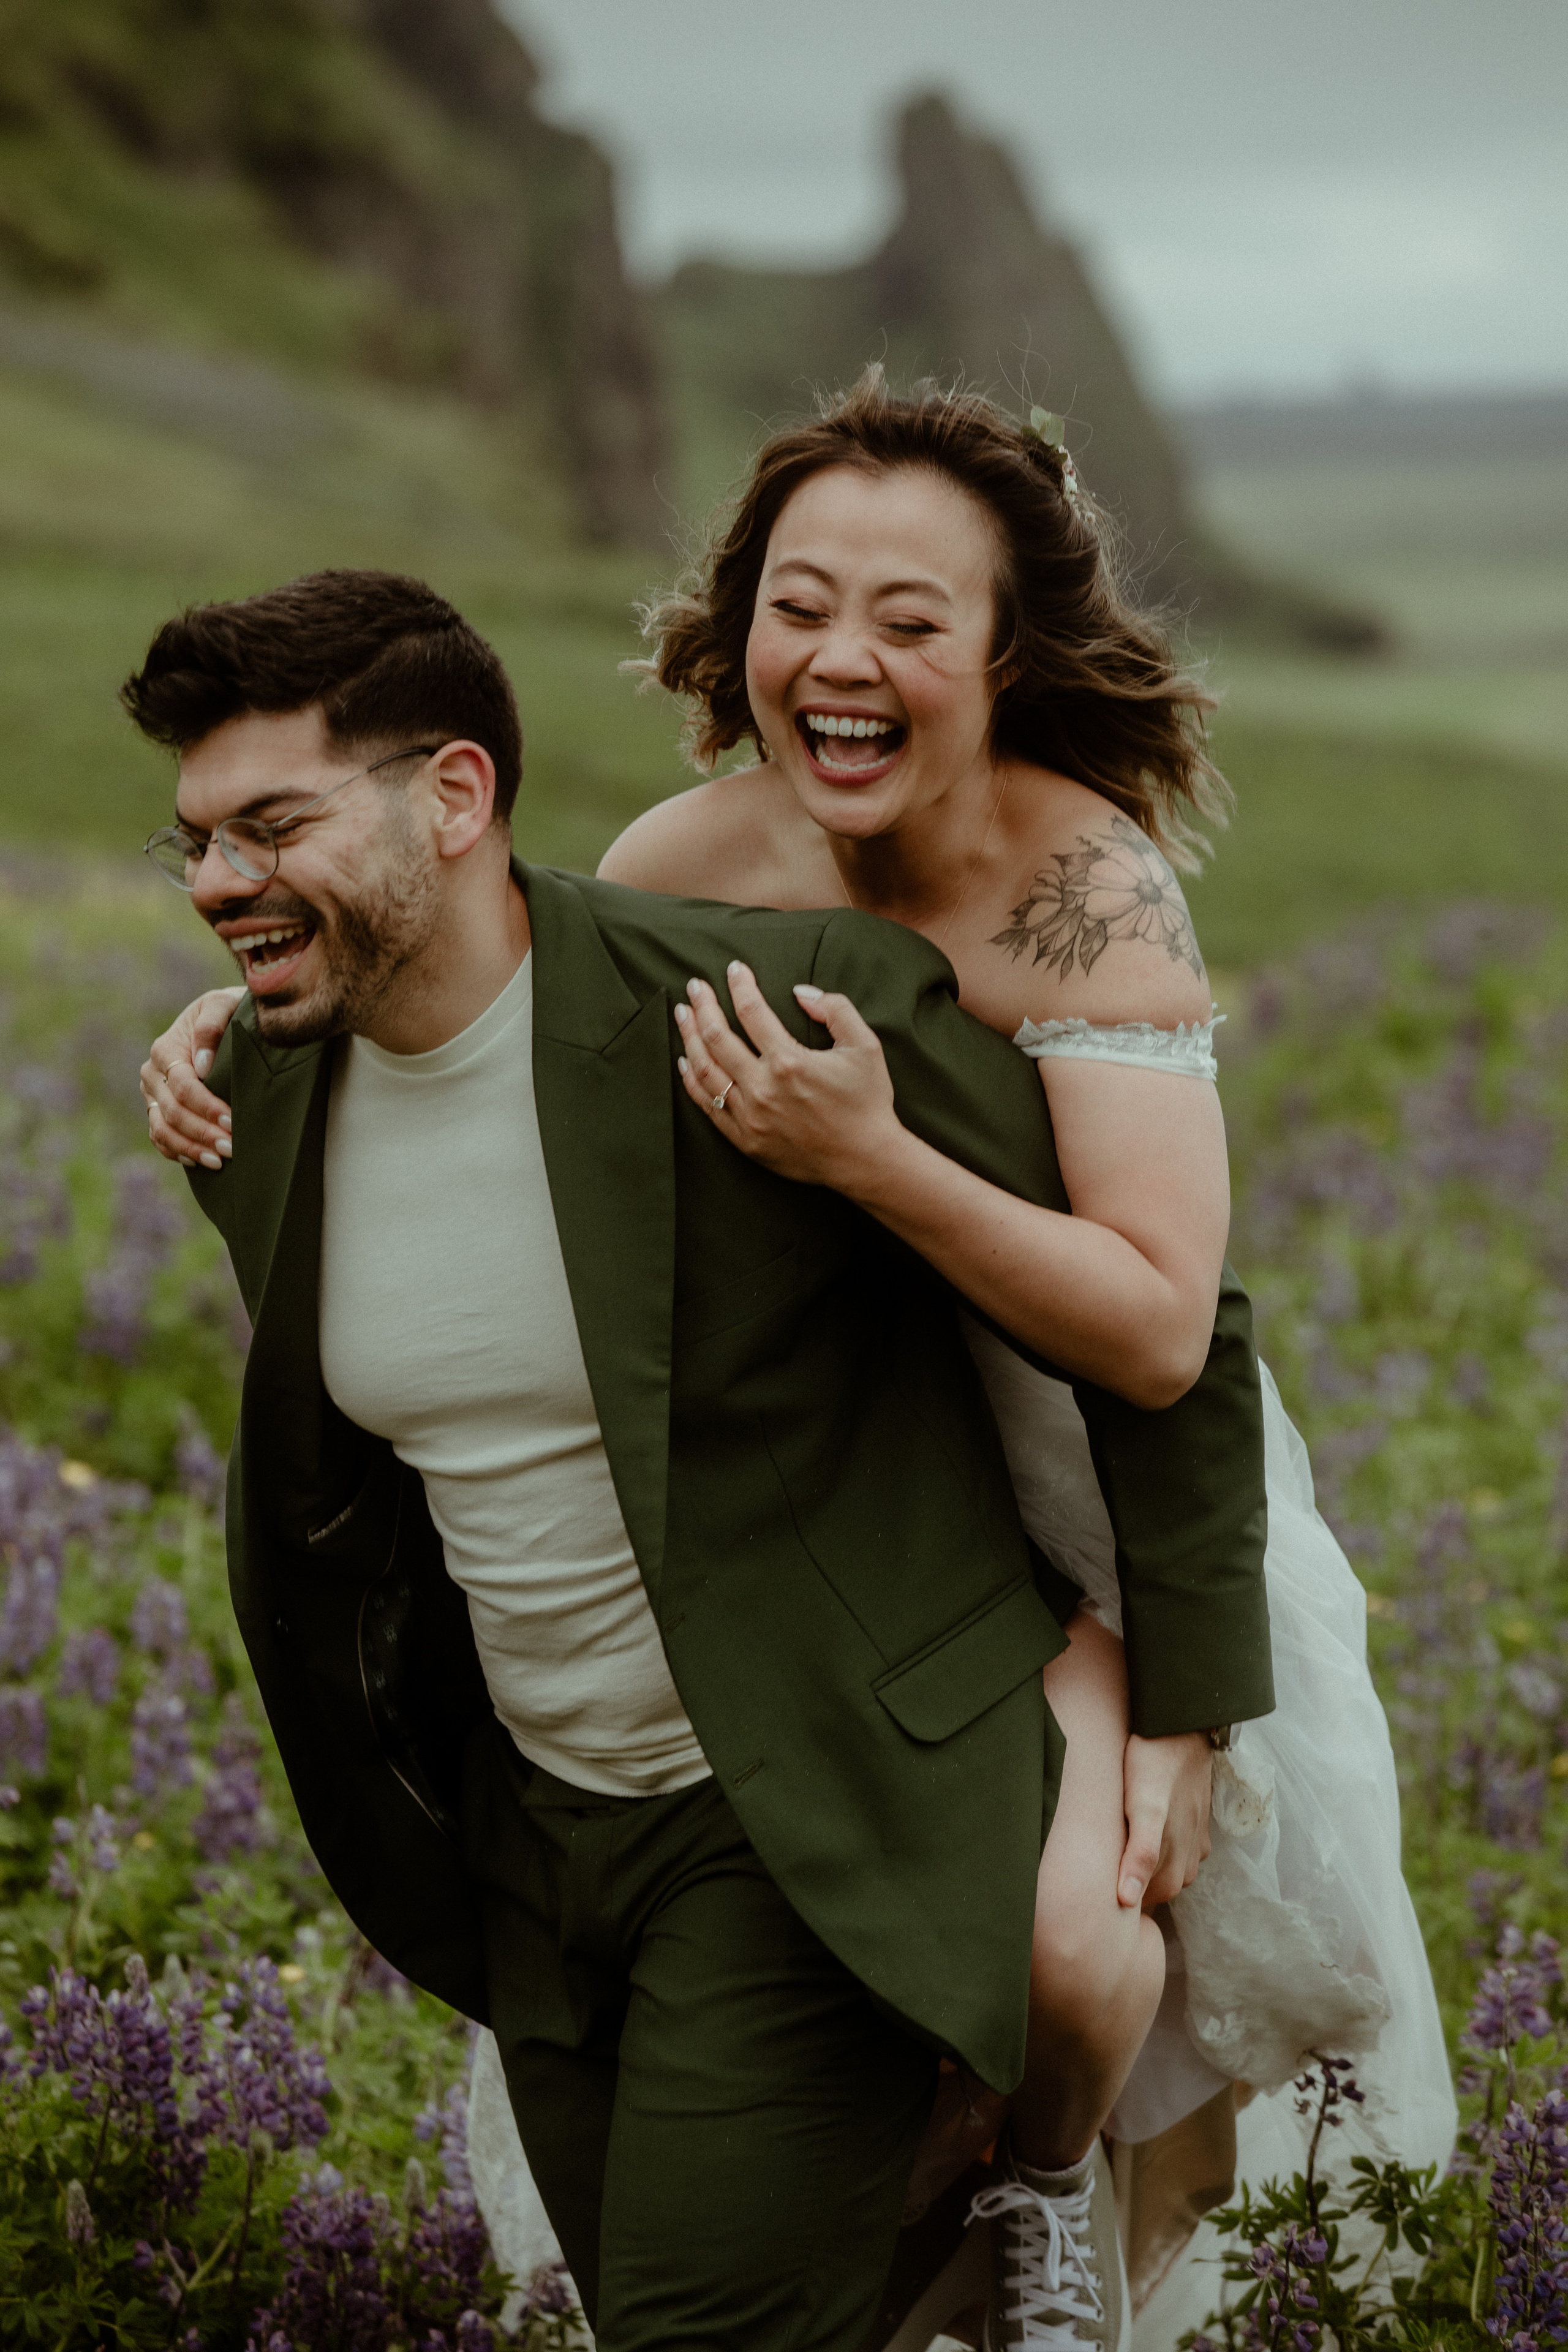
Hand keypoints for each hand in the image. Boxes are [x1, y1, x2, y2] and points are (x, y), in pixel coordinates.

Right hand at [139, 988, 244, 1168]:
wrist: (223, 1018)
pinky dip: (178, 1152)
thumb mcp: (223, 1003)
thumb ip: (212, 1023)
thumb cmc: (228, 1011)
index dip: (207, 1107)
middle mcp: (153, 1074)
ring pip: (163, 1129)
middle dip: (202, 1133)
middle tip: (232, 1149)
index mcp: (166, 1049)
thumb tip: (201, 1064)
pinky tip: (201, 1162)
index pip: (183, 1086)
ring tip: (220, 1162)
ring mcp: (152, 1095)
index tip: (232, 1123)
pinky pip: (160, 1137)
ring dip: (191, 1148)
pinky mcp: (157, 1109)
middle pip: (173, 1112)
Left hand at [672, 961, 903, 1189]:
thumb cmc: (868, 1101)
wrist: (865, 1160)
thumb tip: (800, 991)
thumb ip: (835, 1009)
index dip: (740, 985)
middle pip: (716, 1037)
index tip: (734, 969)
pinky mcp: (745, 1140)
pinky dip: (691, 1081)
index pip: (752, 1011)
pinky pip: (708, 1105)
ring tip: (682, 1014)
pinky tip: (685, 1061)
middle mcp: (763, 1089)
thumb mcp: (864, 1046)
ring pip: (705, 1070)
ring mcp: (750, 1117)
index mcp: (790, 1062)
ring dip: (689, 1037)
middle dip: (703, 1005)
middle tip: (695, 986)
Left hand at [1118, 1730, 1212, 1909]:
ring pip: (1173, 1868)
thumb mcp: (1144, 1808)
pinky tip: (1143, 1835)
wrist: (1180, 1723)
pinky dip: (1163, 1850)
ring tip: (1119, 1857)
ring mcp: (1196, 1835)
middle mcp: (1191, 1853)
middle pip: (1162, 1886)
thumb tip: (1128, 1900)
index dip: (1127, 1902)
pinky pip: (1182, 1848)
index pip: (1150, 1899)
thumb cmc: (1154, 1762)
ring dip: (1150, 1869)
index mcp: (1176, 1857)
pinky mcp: (1197, 1818)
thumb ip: (1141, 1853)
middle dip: (1137, 1887)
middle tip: (1102, 1877)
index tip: (1099, 1897)